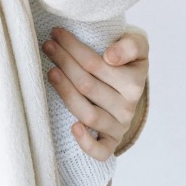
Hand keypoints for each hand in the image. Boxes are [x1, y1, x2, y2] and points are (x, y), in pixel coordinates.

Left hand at [43, 28, 148, 160]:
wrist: (131, 80)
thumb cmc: (127, 58)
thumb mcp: (137, 43)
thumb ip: (130, 45)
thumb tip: (110, 57)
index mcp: (135, 81)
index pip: (96, 64)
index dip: (73, 48)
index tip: (56, 33)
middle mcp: (128, 106)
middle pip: (86, 85)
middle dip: (63, 62)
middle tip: (47, 46)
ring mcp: (119, 126)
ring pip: (87, 113)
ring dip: (65, 91)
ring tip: (50, 71)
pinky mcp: (111, 142)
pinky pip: (101, 151)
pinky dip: (86, 143)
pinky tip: (73, 127)